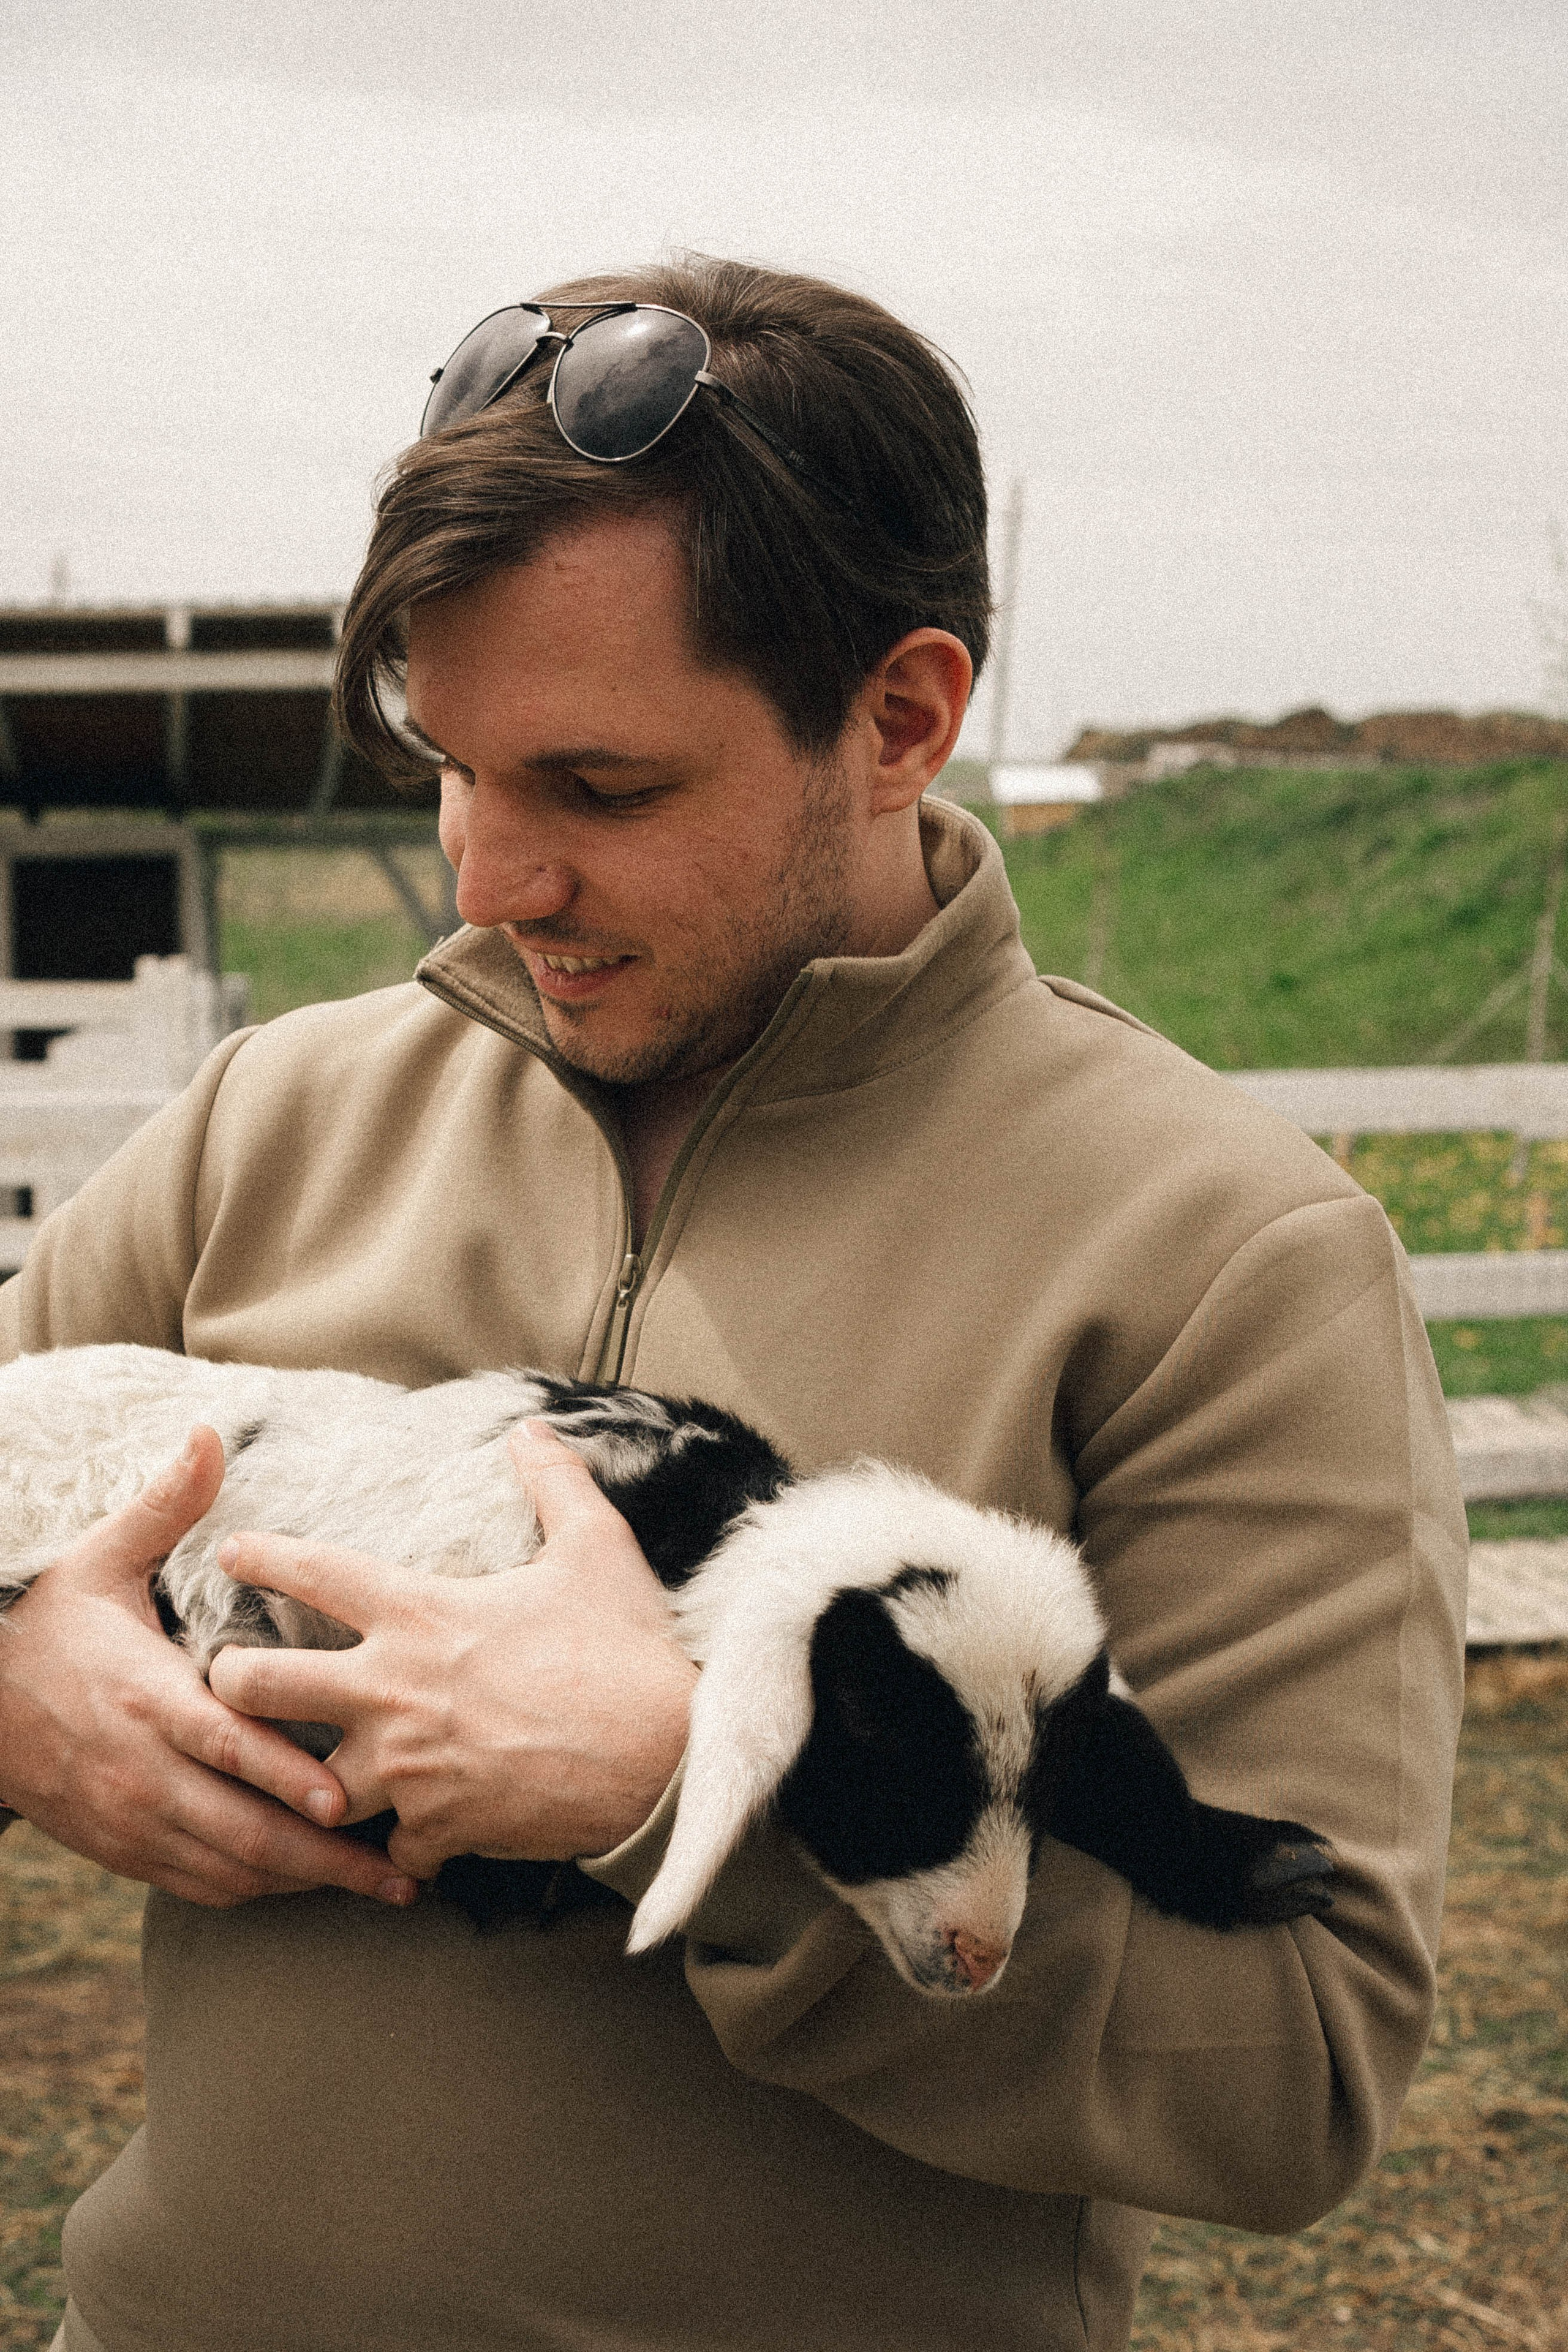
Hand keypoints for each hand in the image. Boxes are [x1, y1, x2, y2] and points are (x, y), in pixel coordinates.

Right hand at [0, 1427, 417, 1909]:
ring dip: (303, 1881)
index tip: (346, 1797)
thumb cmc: (47, 1621)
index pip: (225, 1745)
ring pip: (229, 1870)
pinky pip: (199, 1885)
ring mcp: (131, 1820)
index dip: (285, 1776)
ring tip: (380, 1887)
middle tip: (403, 1874)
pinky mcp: (121, 1850)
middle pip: (243, 1830)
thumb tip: (208, 1433)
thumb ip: (165, 1506)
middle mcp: (141, 1771)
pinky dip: (256, 1888)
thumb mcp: (99, 1558)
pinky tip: (309, 1883)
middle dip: (326, 1857)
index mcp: (146, 1696)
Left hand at [206, 1420, 697, 1879]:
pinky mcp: (435, 1828)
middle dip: (229, 1682)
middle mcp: (392, 1690)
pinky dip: (402, 1840)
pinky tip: (413, 1835)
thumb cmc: (625, 1648)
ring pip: (307, 1783)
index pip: (314, 1572)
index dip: (262, 1556)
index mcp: (420, 1614)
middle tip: (230, 1681)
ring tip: (309, 1776)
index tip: (230, 1553)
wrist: (662, 1758)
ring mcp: (406, 1768)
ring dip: (312, 1781)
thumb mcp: (595, 1549)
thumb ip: (555, 1483)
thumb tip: (535, 1428)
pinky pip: (391, 1844)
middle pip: (257, 1686)